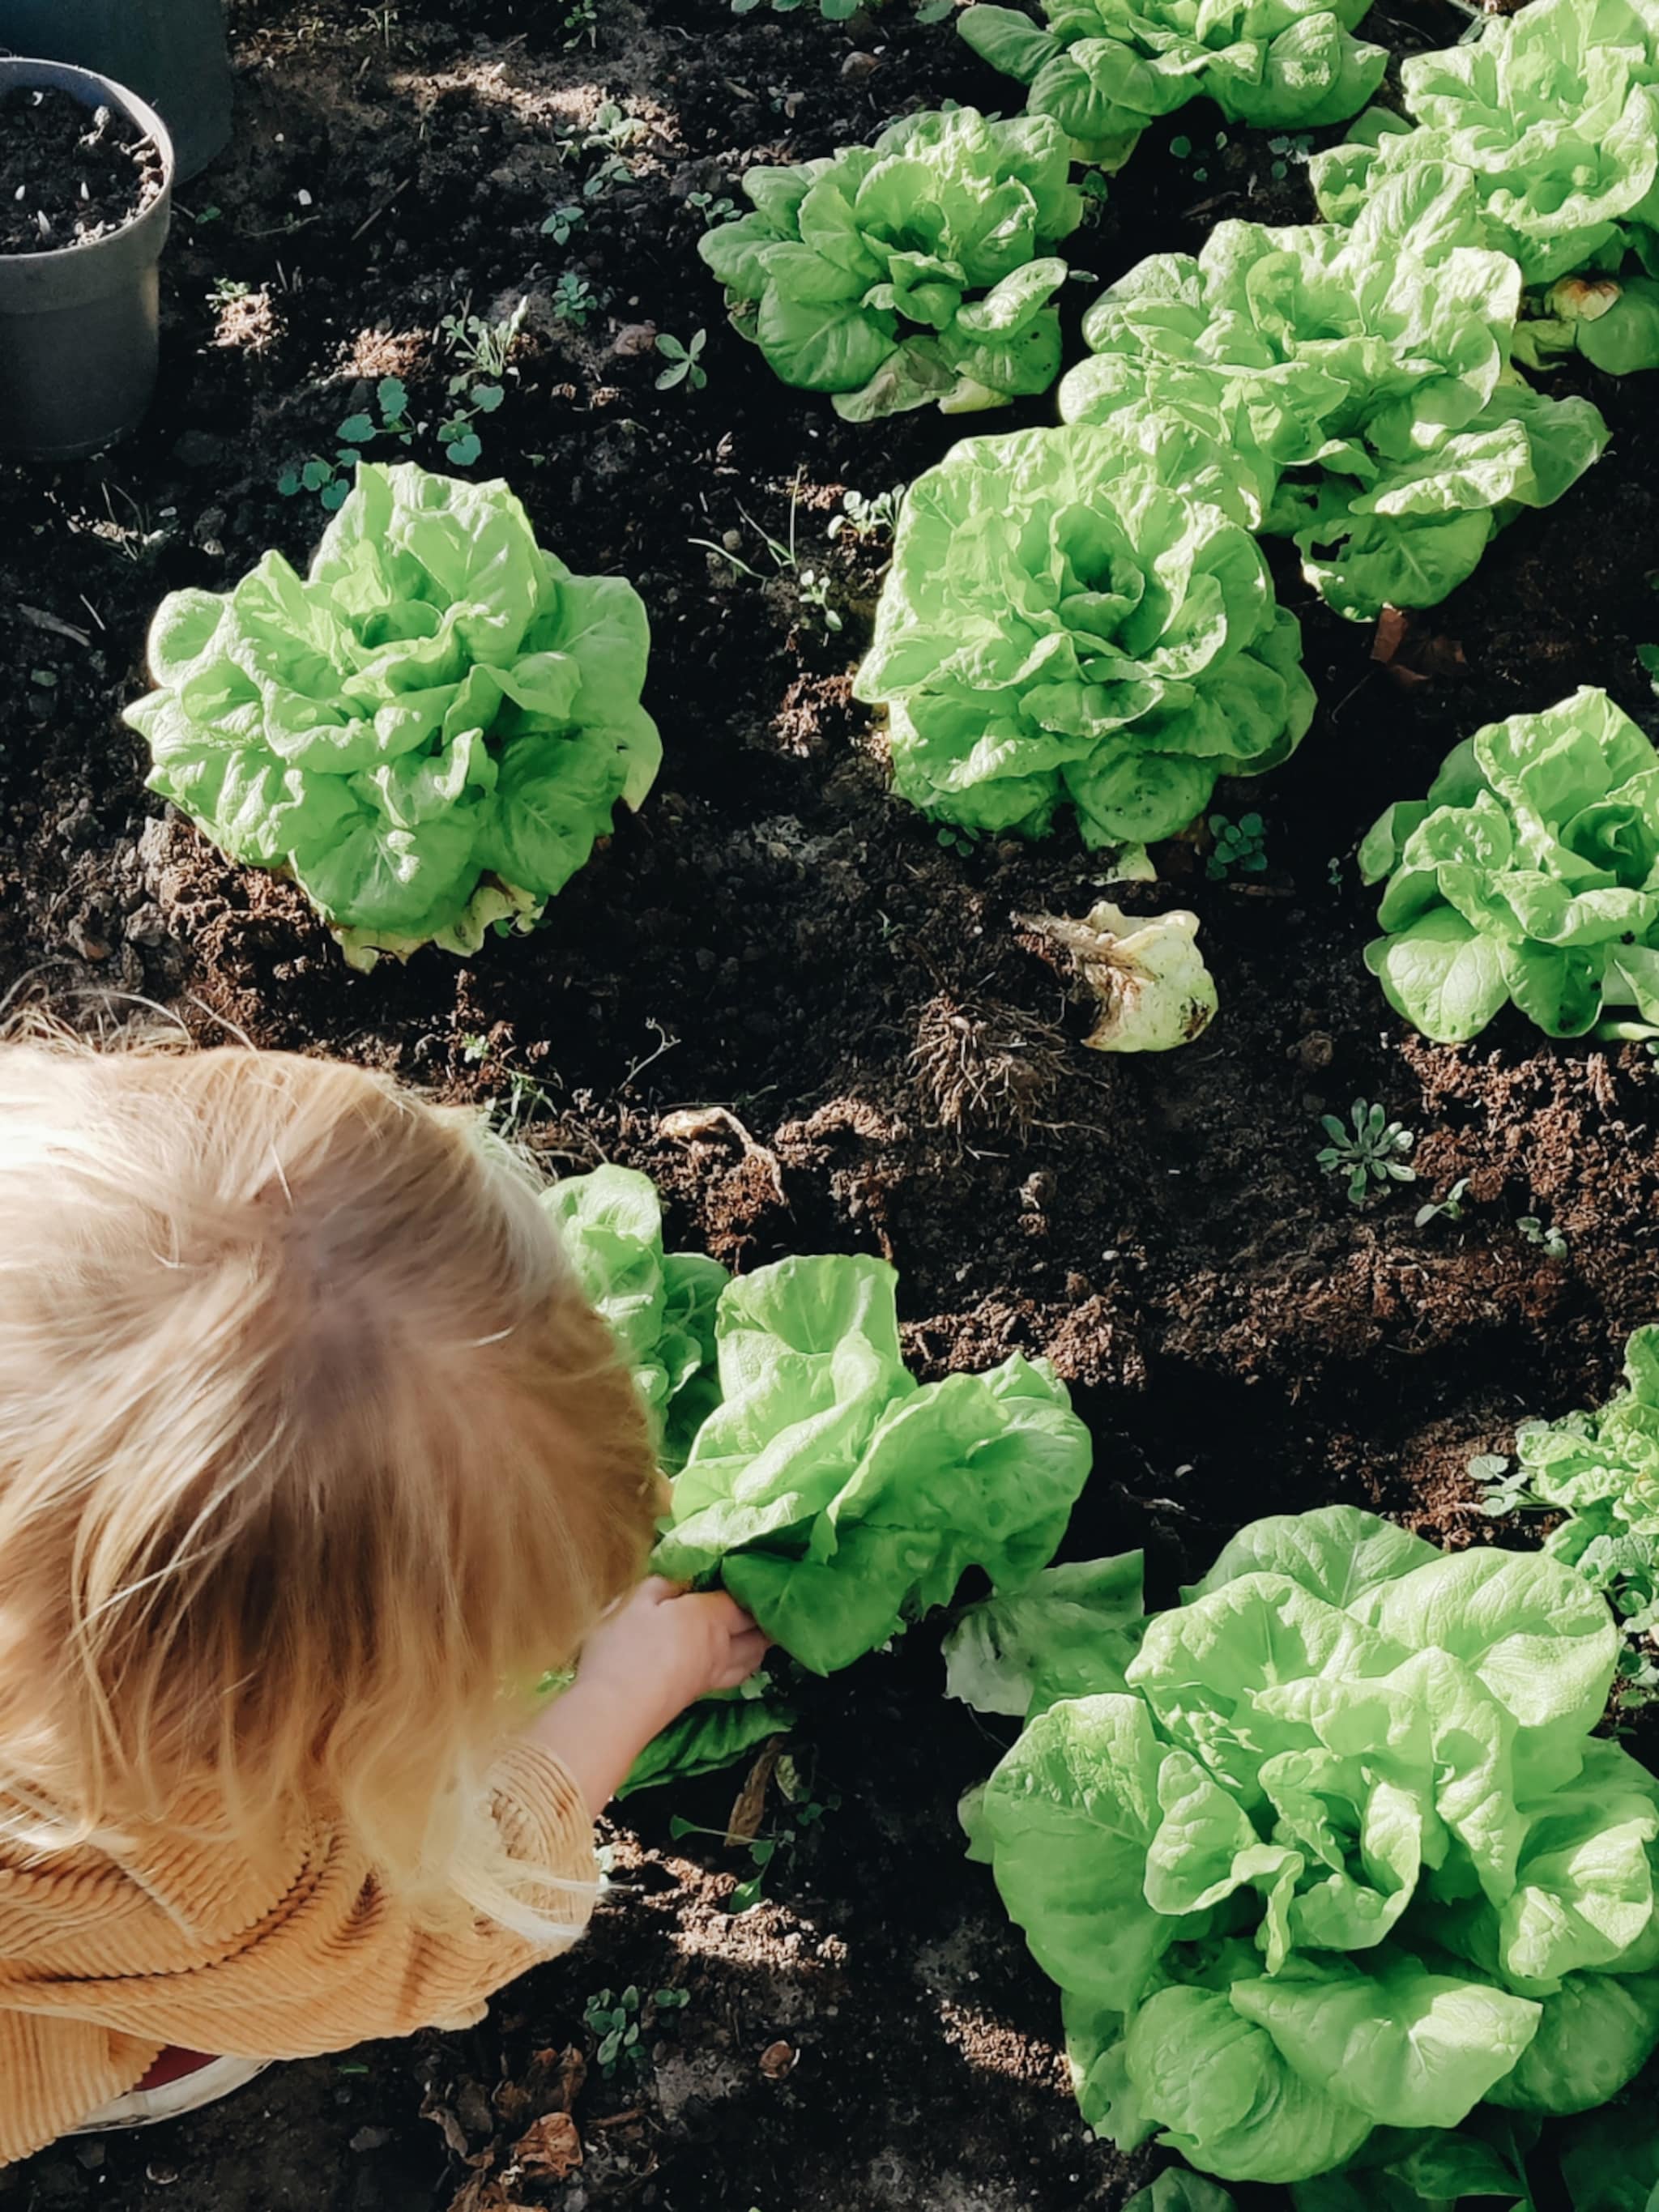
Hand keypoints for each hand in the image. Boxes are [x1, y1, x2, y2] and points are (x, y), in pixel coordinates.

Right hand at [527, 1579, 768, 1814]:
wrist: (613, 1712)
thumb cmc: (623, 1650)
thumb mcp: (635, 1602)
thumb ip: (663, 1584)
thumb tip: (684, 1578)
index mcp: (710, 1618)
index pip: (743, 1601)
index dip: (748, 1587)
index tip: (748, 1575)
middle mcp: (720, 1649)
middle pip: (759, 1635)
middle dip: (765, 1619)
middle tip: (763, 1604)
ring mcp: (712, 1677)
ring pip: (752, 1660)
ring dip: (759, 1645)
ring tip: (755, 1631)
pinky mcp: (698, 1698)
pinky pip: (734, 1677)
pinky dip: (743, 1664)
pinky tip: (732, 1660)